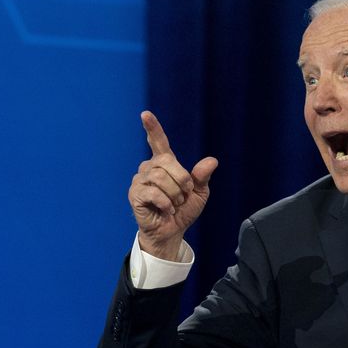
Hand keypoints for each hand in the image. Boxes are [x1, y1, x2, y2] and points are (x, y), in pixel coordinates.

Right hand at [128, 111, 218, 259]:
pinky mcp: (135, 194)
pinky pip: (153, 192)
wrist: (173, 232)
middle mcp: (149, 168)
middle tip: (183, 196)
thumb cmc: (183, 211)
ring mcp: (140, 181)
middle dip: (182, 181)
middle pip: (166, 162)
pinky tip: (166, 210)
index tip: (145, 114)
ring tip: (174, 205)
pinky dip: (166, 203)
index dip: (153, 128)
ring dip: (174, 195)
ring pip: (160, 178)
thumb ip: (202, 176)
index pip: (158, 142)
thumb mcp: (199, 193)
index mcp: (164, 164)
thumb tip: (212, 161)